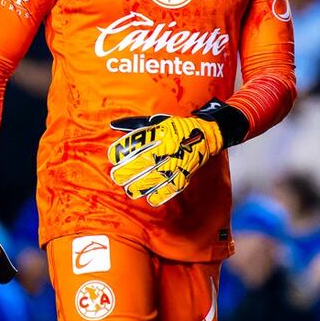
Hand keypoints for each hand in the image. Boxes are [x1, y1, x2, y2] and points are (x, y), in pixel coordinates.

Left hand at [107, 113, 224, 206]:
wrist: (205, 135)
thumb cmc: (178, 128)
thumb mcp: (157, 122)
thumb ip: (135, 125)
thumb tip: (113, 125)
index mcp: (161, 133)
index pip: (138, 142)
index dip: (124, 151)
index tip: (114, 157)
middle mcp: (168, 148)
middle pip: (144, 162)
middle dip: (128, 171)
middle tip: (117, 176)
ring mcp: (177, 162)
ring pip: (155, 177)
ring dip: (140, 185)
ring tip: (130, 190)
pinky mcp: (184, 173)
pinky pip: (171, 187)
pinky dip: (160, 194)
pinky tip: (150, 198)